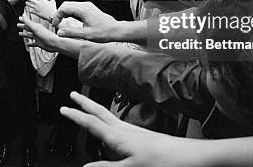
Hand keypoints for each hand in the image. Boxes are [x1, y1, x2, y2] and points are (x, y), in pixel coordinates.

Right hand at [18, 15, 59, 51]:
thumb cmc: (45, 35)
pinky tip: (27, 44)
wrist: (53, 43)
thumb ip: (28, 22)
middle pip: (28, 29)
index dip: (23, 21)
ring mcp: (37, 37)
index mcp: (36, 27)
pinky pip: (33, 43)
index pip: (27, 23)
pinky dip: (30, 44)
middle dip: (23, 27)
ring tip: (19, 34)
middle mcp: (36, 31)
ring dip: (24, 34)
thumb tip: (23, 15)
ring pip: (29, 35)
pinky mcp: (39, 43)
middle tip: (18, 25)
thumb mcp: (35, 27)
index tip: (19, 19)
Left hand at [23, 0, 55, 20]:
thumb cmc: (53, 9)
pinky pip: (31, 11)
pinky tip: (28, 10)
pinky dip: (29, 10)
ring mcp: (36, 8)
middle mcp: (38, 4)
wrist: (52, 16)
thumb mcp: (53, 2)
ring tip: (26, 3)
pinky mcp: (36, 13)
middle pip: (30, 0)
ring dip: (27, 3)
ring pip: (30, 5)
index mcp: (42, 0)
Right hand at [54, 1, 118, 41]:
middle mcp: (85, 5)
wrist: (115, 30)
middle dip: (58, 13)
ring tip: (60, 23)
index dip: (56, 16)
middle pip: (66, 4)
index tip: (54, 25)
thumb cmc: (103, 32)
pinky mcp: (89, 8)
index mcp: (83, 10)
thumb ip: (71, 32)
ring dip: (64, 12)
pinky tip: (69, 20)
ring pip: (70, 5)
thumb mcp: (86, 35)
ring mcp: (87, 5)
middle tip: (55, 24)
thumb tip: (59, 32)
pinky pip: (76, 7)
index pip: (64, 8)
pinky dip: (70, 12)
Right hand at [60, 92, 224, 166]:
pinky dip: (109, 120)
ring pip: (109, 116)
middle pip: (100, 112)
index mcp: (119, 137)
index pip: (92, 123)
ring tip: (87, 105)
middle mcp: (125, 130)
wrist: (189, 156)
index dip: (76, 116)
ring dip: (96, 109)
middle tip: (73, 94)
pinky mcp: (142, 135)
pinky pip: (119, 124)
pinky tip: (113, 125)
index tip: (63, 108)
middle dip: (85, 103)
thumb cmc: (164, 161)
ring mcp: (134, 131)